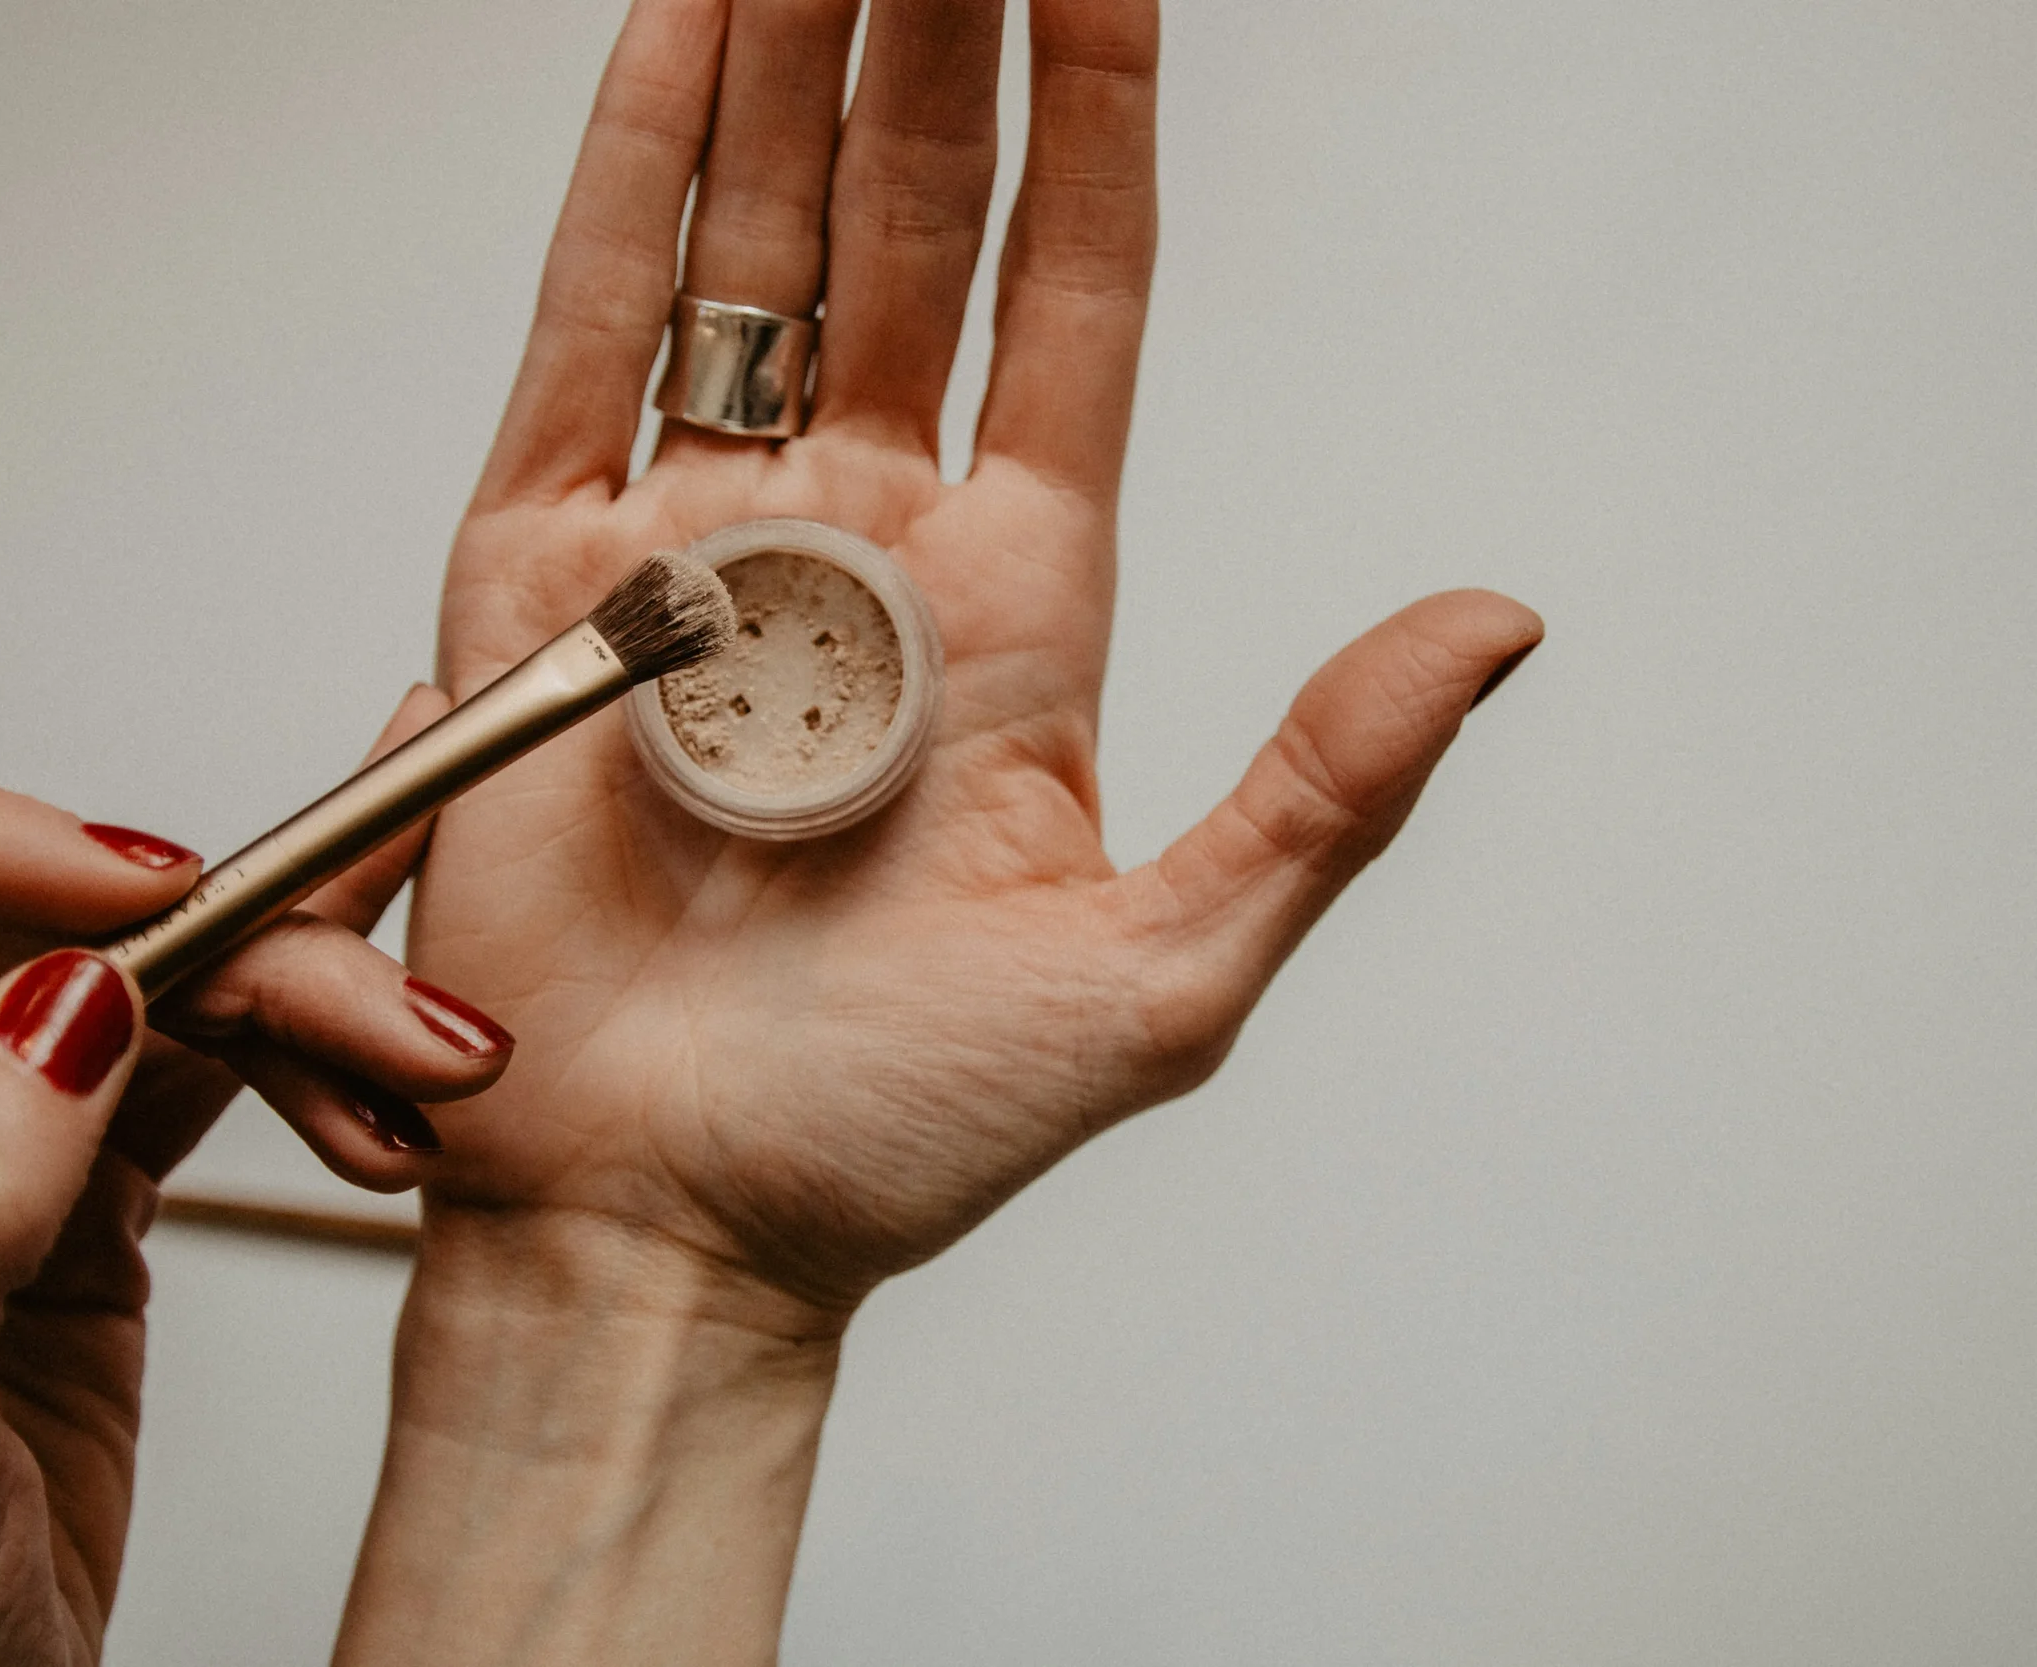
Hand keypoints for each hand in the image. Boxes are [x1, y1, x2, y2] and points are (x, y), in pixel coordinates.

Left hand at [0, 702, 513, 1663]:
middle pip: (15, 915)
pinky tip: (381, 1117)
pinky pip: (201, 1067)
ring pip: (135, 979)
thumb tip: (53, 1008)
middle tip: (373, 1008)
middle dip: (218, 938)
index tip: (121, 886)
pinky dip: (311, 1073)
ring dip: (296, 1004)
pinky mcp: (70, 1189)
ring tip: (421, 1071)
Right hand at [346, 0, 1537, 1659]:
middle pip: (916, 218)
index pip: (1075, 293)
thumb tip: (1498, 621)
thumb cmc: (898, 1137)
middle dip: (934, 28)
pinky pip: (584, 328)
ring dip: (788, 54)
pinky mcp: (539, 577)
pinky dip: (626, 168)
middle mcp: (860, 536)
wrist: (670, 1230)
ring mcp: (696, 537)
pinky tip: (676, 29)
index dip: (1099, 117)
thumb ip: (1327, 787)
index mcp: (1022, 599)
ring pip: (756, 234)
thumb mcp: (1163, 976)